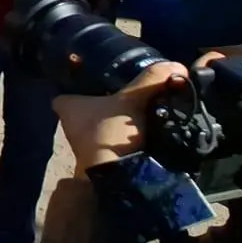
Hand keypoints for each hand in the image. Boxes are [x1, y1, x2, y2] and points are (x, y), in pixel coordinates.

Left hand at [53, 60, 188, 172]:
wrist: (118, 176)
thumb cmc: (111, 132)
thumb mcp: (131, 100)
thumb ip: (151, 79)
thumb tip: (175, 66)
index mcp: (67, 107)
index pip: (66, 91)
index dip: (78, 84)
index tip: (96, 80)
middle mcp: (70, 126)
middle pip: (86, 109)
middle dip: (104, 105)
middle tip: (125, 96)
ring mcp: (84, 146)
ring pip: (100, 127)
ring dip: (115, 123)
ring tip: (139, 113)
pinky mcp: (100, 161)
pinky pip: (112, 143)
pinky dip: (124, 139)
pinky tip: (143, 132)